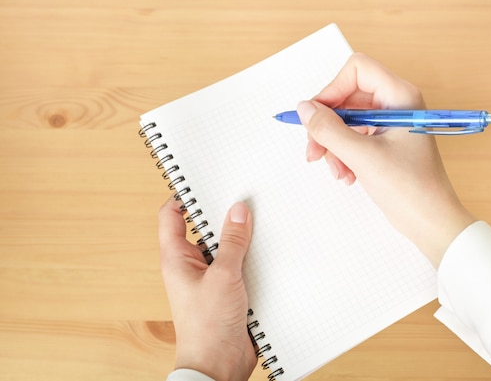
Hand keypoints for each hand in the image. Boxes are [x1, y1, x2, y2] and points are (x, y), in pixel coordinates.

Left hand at [158, 196, 256, 380]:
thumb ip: (232, 243)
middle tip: (241, 197)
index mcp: (177, 258)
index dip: (184, 196)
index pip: (172, 216)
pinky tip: (267, 248)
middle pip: (203, 228)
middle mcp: (192, 265)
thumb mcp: (223, 276)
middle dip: (222, 215)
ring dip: (240, 238)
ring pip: (225, 247)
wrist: (219, 364)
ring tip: (259, 220)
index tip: (204, 180)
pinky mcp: (229, 290)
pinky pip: (239, 265)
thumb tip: (237, 211)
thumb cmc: (207, 327)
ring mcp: (211, 278)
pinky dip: (251, 256)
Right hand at [297, 53, 474, 266]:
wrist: (431, 221)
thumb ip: (329, 129)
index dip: (332, 89)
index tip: (316, 116)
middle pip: (347, 97)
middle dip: (327, 125)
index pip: (357, 70)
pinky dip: (344, 155)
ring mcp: (390, 125)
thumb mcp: (362, 156)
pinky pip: (353, 138)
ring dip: (334, 145)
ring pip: (346, 121)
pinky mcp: (385, 143)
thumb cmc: (411, 188)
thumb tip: (305, 109)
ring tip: (337, 171)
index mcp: (400, 97)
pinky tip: (347, 176)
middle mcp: (396, 105)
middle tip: (314, 152)